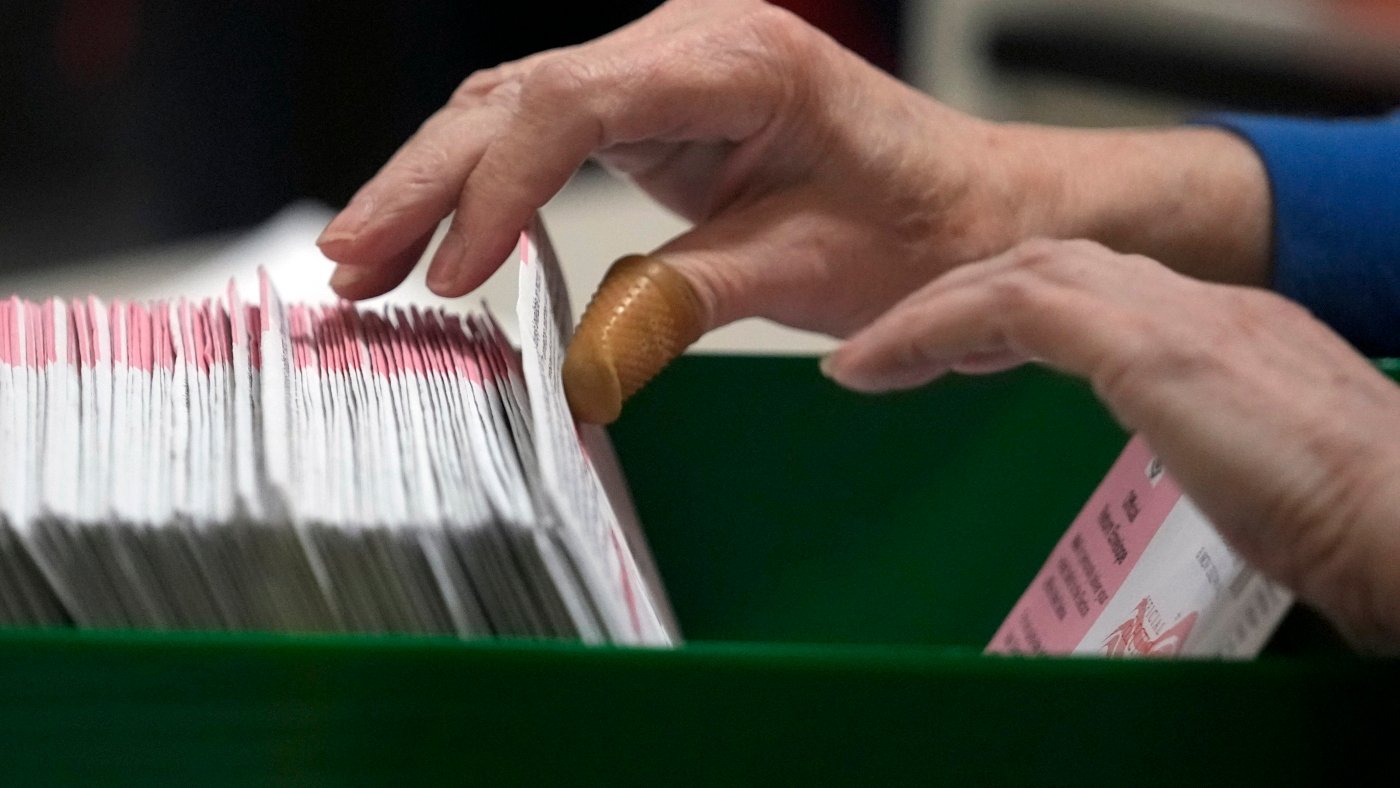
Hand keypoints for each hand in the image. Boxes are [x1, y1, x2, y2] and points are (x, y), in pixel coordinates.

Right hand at [318, 0, 1031, 335]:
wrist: (981, 210)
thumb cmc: (923, 227)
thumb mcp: (805, 270)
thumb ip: (683, 302)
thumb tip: (578, 365)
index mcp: (734, 57)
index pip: (570, 104)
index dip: (492, 188)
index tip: (446, 274)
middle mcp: (688, 40)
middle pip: (519, 96)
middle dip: (425, 181)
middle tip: (347, 261)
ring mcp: (669, 67)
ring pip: (517, 108)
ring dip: (438, 181)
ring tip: (363, 256)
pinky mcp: (661, 107)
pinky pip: (550, 132)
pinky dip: (488, 184)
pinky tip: (440, 232)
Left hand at [824, 238, 1399, 651]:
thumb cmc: (1359, 529)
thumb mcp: (1272, 478)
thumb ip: (1221, 455)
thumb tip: (1196, 480)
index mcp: (1233, 332)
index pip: (1099, 292)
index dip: (1013, 312)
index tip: (957, 351)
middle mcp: (1202, 304)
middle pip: (1047, 265)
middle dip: (958, 300)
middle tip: (890, 345)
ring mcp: (1177, 315)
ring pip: (1017, 273)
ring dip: (929, 311)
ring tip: (863, 357)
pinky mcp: (1150, 346)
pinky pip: (1008, 310)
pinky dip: (932, 327)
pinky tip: (877, 363)